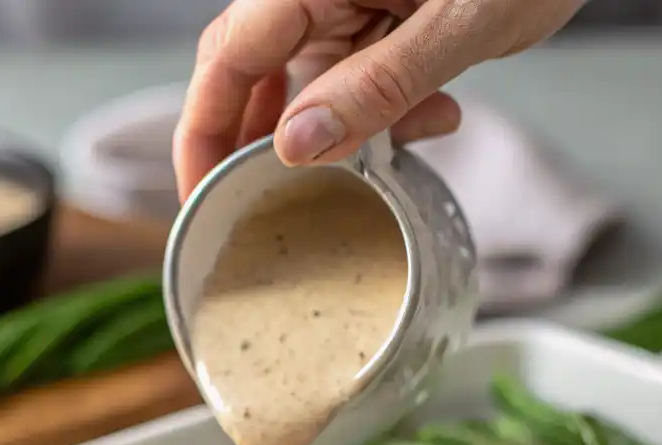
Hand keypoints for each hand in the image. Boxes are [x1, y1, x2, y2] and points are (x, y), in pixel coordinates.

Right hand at [173, 0, 584, 199]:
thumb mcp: (459, 22)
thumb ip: (378, 85)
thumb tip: (297, 145)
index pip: (229, 58)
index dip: (204, 131)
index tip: (202, 195)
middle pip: (252, 75)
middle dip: (261, 146)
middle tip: (272, 207)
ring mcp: (350, 8)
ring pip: (306, 89)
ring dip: (340, 138)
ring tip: (398, 151)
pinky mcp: (380, 23)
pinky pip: (355, 83)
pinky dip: (383, 119)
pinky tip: (435, 121)